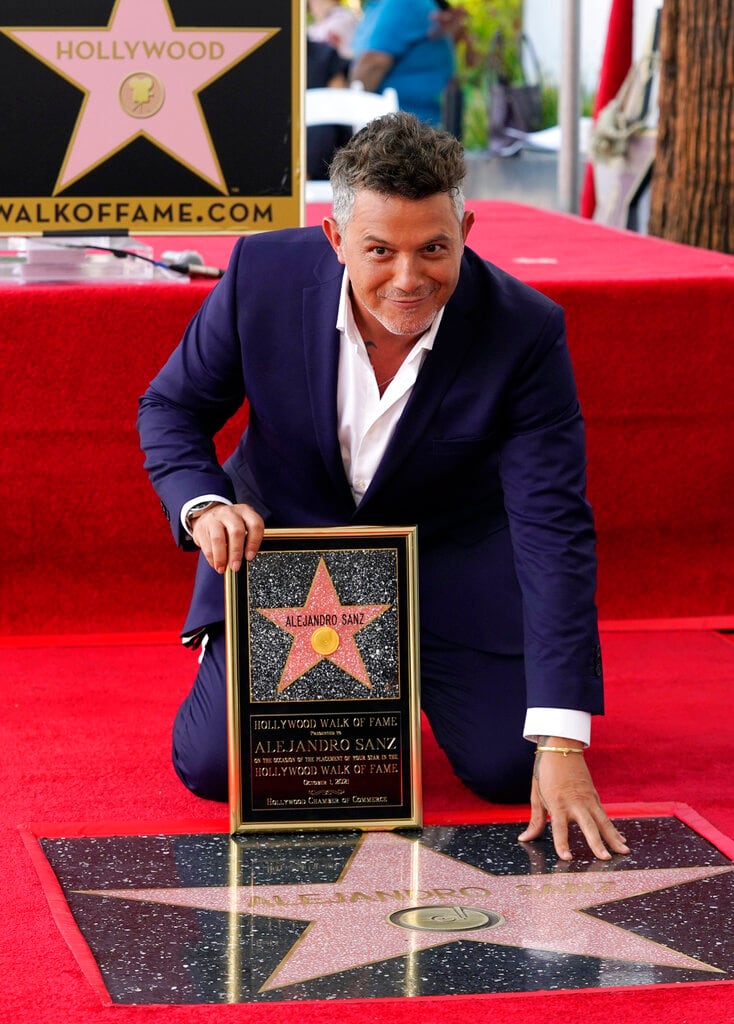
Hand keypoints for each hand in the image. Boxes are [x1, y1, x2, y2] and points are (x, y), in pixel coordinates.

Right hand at [191, 502, 264, 573]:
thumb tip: (246, 559)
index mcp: (245, 511)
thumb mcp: (242, 524)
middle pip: (236, 532)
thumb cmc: (230, 524)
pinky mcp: (202, 527)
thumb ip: (247, 538)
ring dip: (221, 557)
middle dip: (236, 552)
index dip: (254, 543)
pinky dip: (212, 557)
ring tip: (223, 568)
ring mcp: (215, 518)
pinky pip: (207, 544)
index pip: (255, 525)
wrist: (208, 513)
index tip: (250, 557)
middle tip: (235, 566)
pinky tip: (215, 564)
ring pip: (218, 539)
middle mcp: (230, 513)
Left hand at [518, 738, 630, 860]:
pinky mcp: (594, 796)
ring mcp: (587, 799)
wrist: (561, 747)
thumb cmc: (545, 772)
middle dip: (597, 843)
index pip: (559, 828)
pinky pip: (605, 816)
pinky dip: (613, 829)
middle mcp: (574, 803)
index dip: (562, 843)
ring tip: (624, 852)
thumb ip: (535, 820)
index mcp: (557, 803)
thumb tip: (524, 839)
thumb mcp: (536, 795)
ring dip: (614, 837)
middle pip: (588, 825)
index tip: (567, 857)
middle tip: (604, 858)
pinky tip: (621, 840)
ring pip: (603, 821)